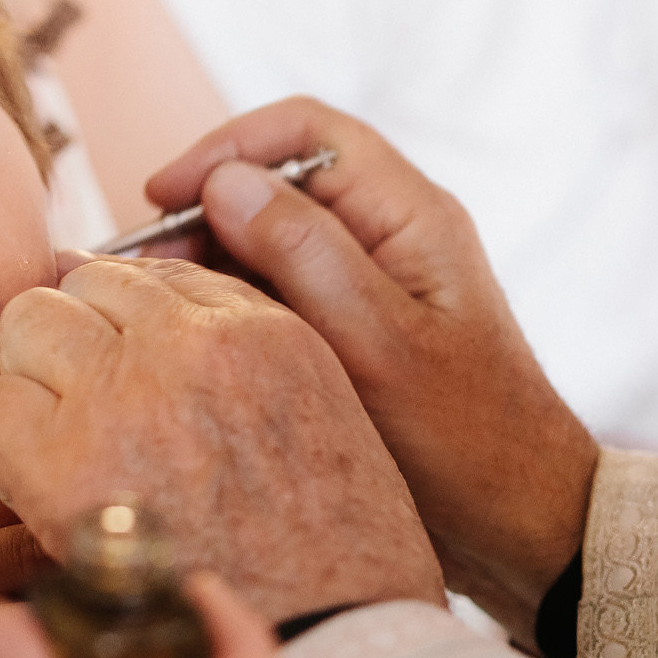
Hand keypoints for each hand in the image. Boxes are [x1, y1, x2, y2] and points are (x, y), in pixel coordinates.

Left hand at [0, 258, 442, 621]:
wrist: (335, 652)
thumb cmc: (340, 561)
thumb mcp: (325, 419)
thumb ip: (249, 358)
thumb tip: (155, 320)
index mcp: (262, 330)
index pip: (152, 275)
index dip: (122, 322)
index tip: (116, 368)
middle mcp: (192, 344)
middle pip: (81, 285)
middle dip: (73, 340)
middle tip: (84, 411)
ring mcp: (126, 399)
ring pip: (27, 329)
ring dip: (34, 385)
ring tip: (60, 451)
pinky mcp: (68, 469)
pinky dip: (2, 450)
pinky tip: (37, 494)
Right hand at [145, 99, 598, 630]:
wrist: (519, 526)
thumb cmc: (465, 441)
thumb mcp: (375, 344)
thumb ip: (303, 254)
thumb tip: (226, 182)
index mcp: (410, 215)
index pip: (306, 131)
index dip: (225, 149)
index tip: (158, 197)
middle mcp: (392, 235)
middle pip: (280, 183)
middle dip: (204, 213)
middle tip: (138, 271)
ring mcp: (374, 283)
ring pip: (273, 241)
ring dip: (211, 263)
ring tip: (152, 309)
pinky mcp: (358, 331)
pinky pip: (285, 292)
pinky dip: (234, 305)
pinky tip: (192, 342)